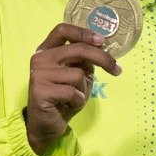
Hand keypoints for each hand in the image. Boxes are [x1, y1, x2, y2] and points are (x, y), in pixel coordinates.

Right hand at [25, 23, 120, 154]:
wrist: (45, 125)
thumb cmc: (63, 99)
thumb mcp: (76, 76)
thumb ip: (83, 61)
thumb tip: (101, 48)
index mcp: (47, 50)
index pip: (62, 30)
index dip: (83, 32)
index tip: (101, 41)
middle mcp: (40, 58)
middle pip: (78, 49)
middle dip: (102, 58)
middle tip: (116, 70)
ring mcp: (39, 74)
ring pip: (78, 74)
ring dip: (84, 89)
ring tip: (74, 98)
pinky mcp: (41, 90)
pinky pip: (73, 92)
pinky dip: (77, 101)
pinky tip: (67, 106)